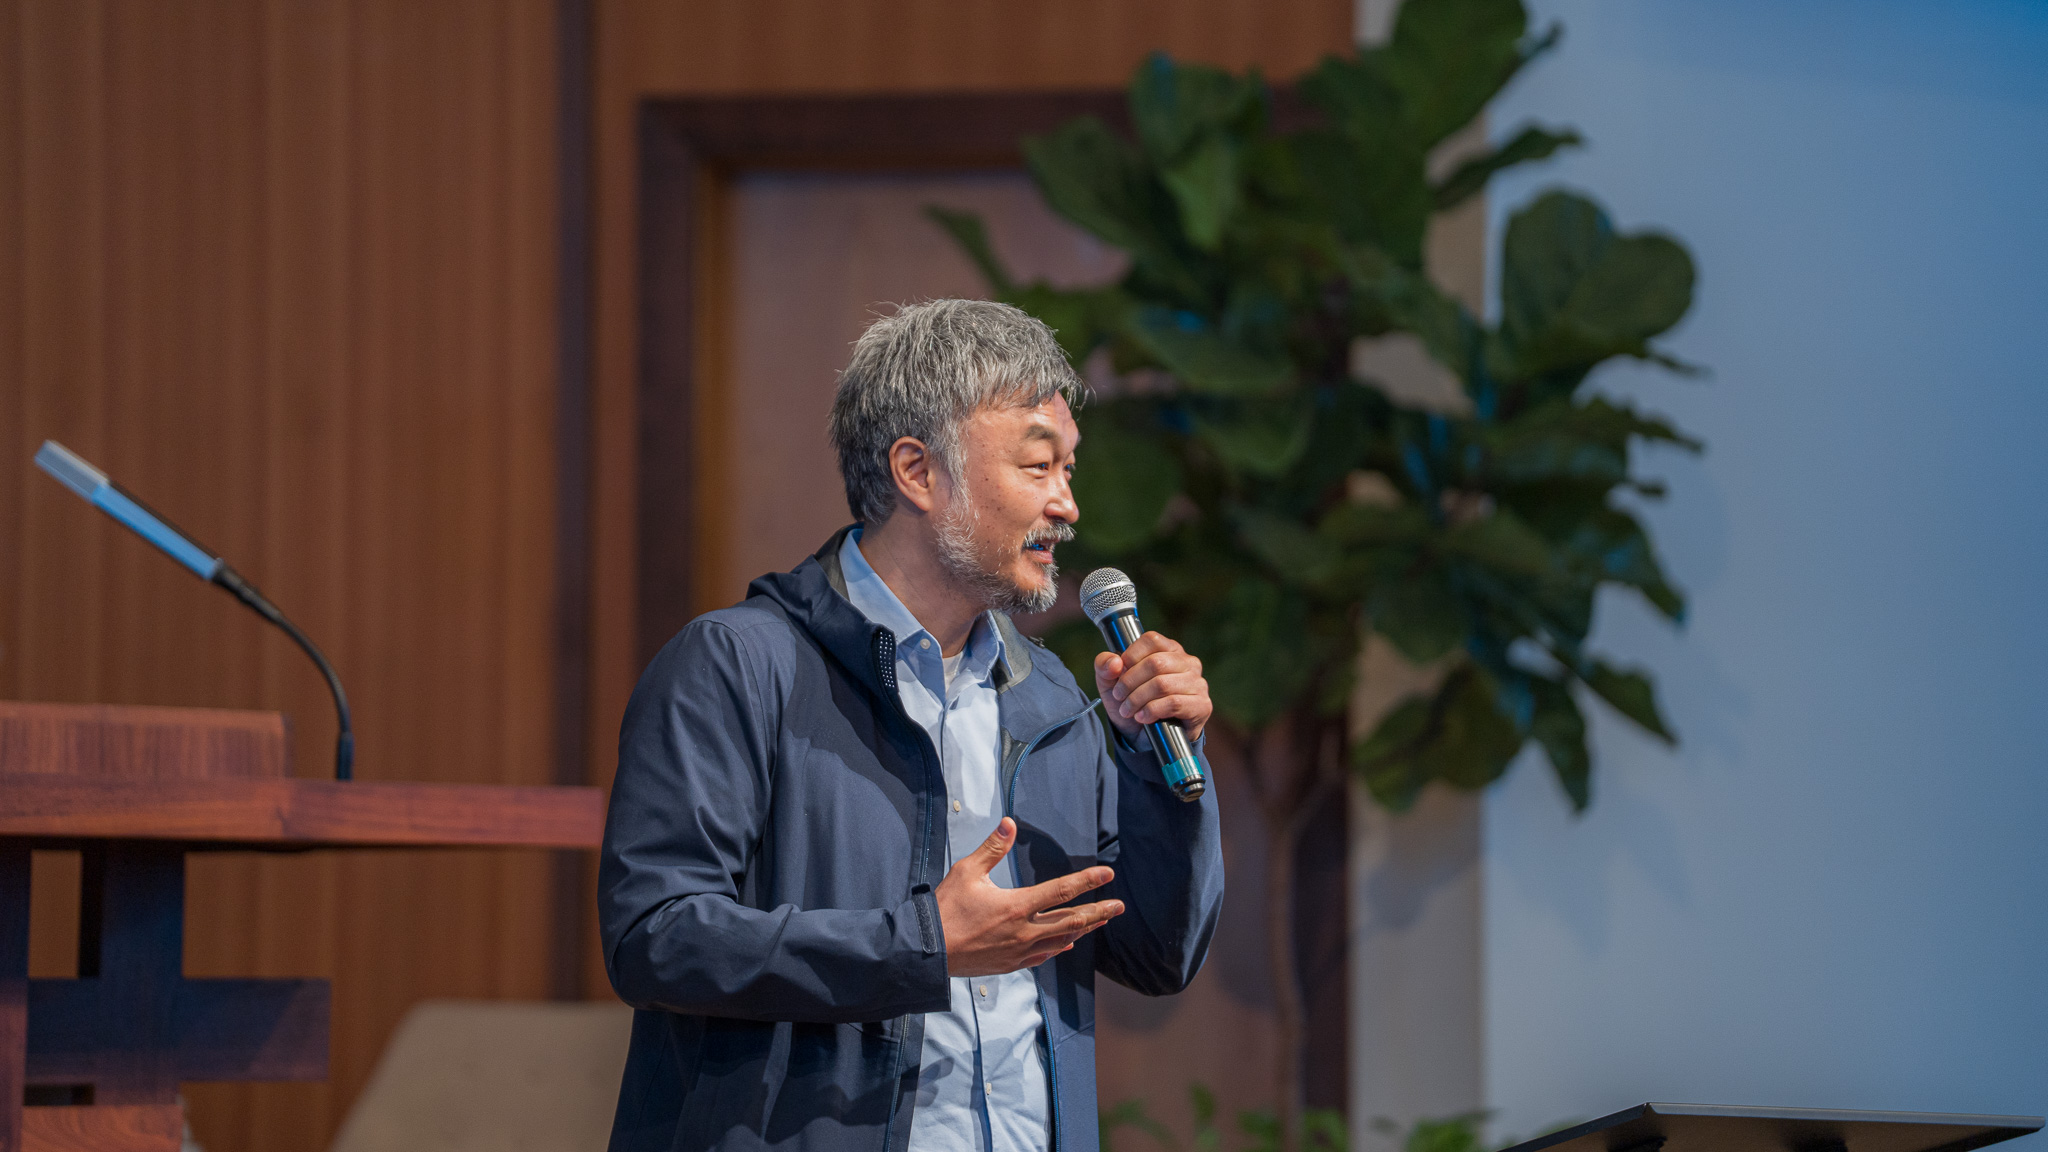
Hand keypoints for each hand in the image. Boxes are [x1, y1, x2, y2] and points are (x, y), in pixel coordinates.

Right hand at [935, 818, 1123, 976]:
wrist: (928, 952)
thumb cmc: (945, 910)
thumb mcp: (967, 872)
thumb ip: (993, 848)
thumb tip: (1009, 823)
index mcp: (1017, 906)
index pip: (1062, 890)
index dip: (1088, 881)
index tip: (1107, 874)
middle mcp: (1024, 931)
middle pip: (1071, 920)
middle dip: (1098, 912)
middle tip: (1119, 906)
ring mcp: (1019, 951)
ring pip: (1062, 940)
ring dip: (1084, 929)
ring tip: (1099, 921)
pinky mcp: (1011, 964)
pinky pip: (1044, 956)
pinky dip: (1060, 947)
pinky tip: (1068, 943)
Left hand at [1093, 631, 1210, 741]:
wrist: (1147, 738)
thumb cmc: (1133, 702)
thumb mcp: (1110, 683)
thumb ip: (1105, 666)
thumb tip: (1115, 662)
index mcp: (1169, 649)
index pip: (1151, 640)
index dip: (1130, 656)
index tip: (1118, 673)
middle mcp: (1188, 662)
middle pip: (1154, 663)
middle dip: (1130, 682)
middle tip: (1119, 696)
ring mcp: (1198, 683)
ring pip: (1162, 684)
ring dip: (1138, 699)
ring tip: (1128, 710)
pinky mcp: (1202, 705)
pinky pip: (1174, 703)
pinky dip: (1152, 711)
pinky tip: (1142, 717)